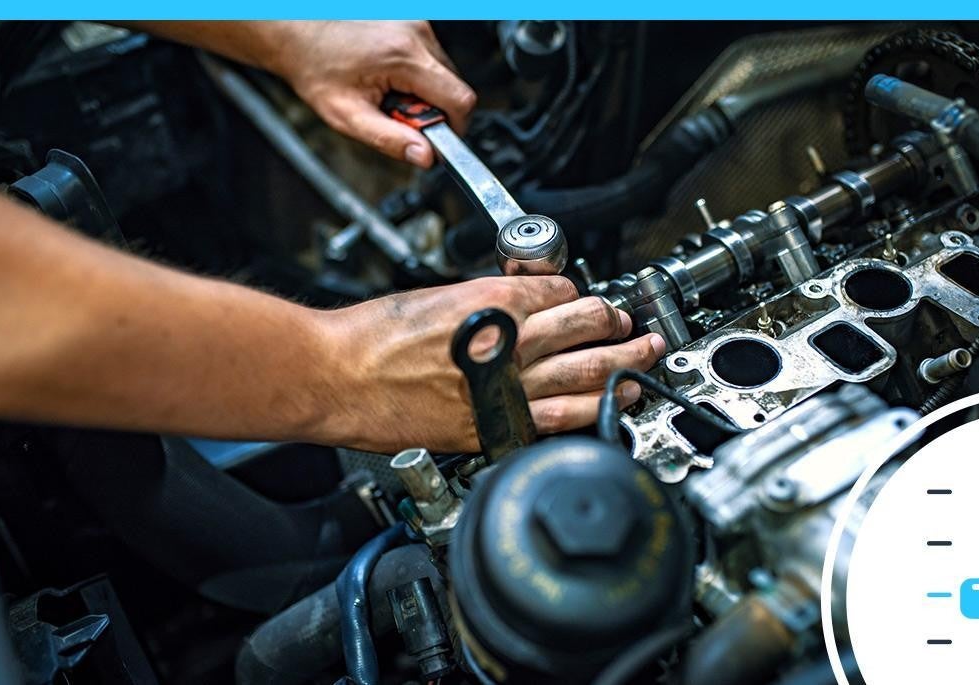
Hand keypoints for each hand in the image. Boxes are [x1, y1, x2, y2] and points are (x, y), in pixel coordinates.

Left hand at [271, 21, 475, 167]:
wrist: (297, 32)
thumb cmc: (316, 68)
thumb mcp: (348, 116)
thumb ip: (390, 140)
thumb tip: (425, 157)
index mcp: (404, 57)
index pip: (460, 100)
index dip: (454, 127)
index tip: (434, 137)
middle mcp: (416, 34)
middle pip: (454, 86)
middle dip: (433, 110)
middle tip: (397, 113)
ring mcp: (416, 23)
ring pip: (444, 73)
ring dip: (424, 92)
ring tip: (388, 91)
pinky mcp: (413, 22)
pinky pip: (431, 58)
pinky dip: (416, 74)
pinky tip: (388, 75)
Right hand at [317, 276, 664, 453]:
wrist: (336, 375)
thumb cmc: (372, 336)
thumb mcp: (437, 295)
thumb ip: (487, 300)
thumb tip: (520, 304)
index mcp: (496, 300)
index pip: (563, 292)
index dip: (579, 294)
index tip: (586, 302)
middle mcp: (511, 342)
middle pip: (590, 327)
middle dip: (619, 326)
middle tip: (634, 327)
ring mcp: (506, 388)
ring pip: (588, 375)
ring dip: (624, 368)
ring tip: (642, 363)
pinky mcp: (493, 427)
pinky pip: (558, 420)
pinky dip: (591, 412)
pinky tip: (610, 408)